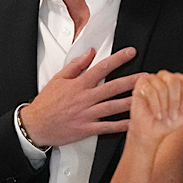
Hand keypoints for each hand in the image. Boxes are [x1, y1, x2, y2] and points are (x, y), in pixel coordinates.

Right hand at [20, 47, 139, 146]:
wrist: (35, 125)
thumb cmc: (46, 103)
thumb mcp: (59, 78)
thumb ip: (76, 65)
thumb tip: (90, 53)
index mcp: (79, 85)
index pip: (102, 67)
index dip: (118, 59)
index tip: (131, 53)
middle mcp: (85, 98)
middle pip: (113, 87)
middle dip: (132, 80)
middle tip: (147, 77)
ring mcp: (87, 114)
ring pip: (113, 107)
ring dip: (131, 102)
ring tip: (146, 97)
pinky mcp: (87, 129)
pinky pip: (107, 127)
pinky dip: (121, 126)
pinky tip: (133, 123)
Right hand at [128, 70, 182, 148]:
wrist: (152, 132)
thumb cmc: (169, 121)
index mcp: (178, 81)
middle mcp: (165, 77)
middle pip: (175, 80)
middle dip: (175, 101)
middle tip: (174, 116)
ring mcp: (152, 79)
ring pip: (162, 87)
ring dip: (165, 106)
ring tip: (165, 117)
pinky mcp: (141, 84)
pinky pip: (150, 91)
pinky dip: (155, 106)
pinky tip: (157, 115)